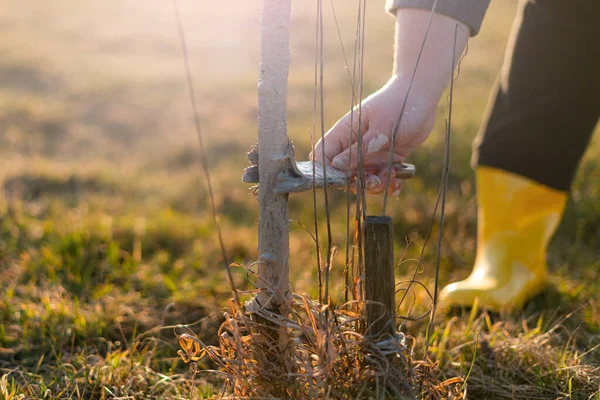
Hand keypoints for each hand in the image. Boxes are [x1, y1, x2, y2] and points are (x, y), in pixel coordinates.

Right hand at [312, 75, 437, 194]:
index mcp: (345, 132)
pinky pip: (381, 178)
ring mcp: (369, 153)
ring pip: (362, 179)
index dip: (327, 171)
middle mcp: (354, 145)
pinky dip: (388, 184)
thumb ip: (360, 149)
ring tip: (389, 175)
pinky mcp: (385, 159)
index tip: (343, 179)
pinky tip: (397, 181)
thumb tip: (336, 166)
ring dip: (374, 184)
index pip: (323, 155)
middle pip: (342, 173)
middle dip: (355, 182)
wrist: (422, 96)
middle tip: (373, 180)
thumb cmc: (400, 106)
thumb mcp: (381, 130)